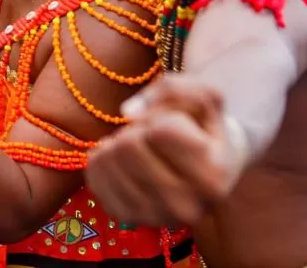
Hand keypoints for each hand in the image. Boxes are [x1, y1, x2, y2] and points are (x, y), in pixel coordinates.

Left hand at [85, 76, 245, 226]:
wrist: (206, 165)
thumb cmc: (204, 126)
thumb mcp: (205, 95)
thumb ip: (173, 89)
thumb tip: (128, 112)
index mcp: (213, 177)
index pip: (161, 130)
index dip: (161, 114)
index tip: (174, 122)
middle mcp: (187, 208)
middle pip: (129, 145)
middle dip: (138, 129)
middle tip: (152, 135)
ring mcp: (155, 218)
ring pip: (108, 159)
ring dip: (119, 141)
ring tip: (140, 146)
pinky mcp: (127, 218)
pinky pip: (93, 177)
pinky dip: (101, 158)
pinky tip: (121, 159)